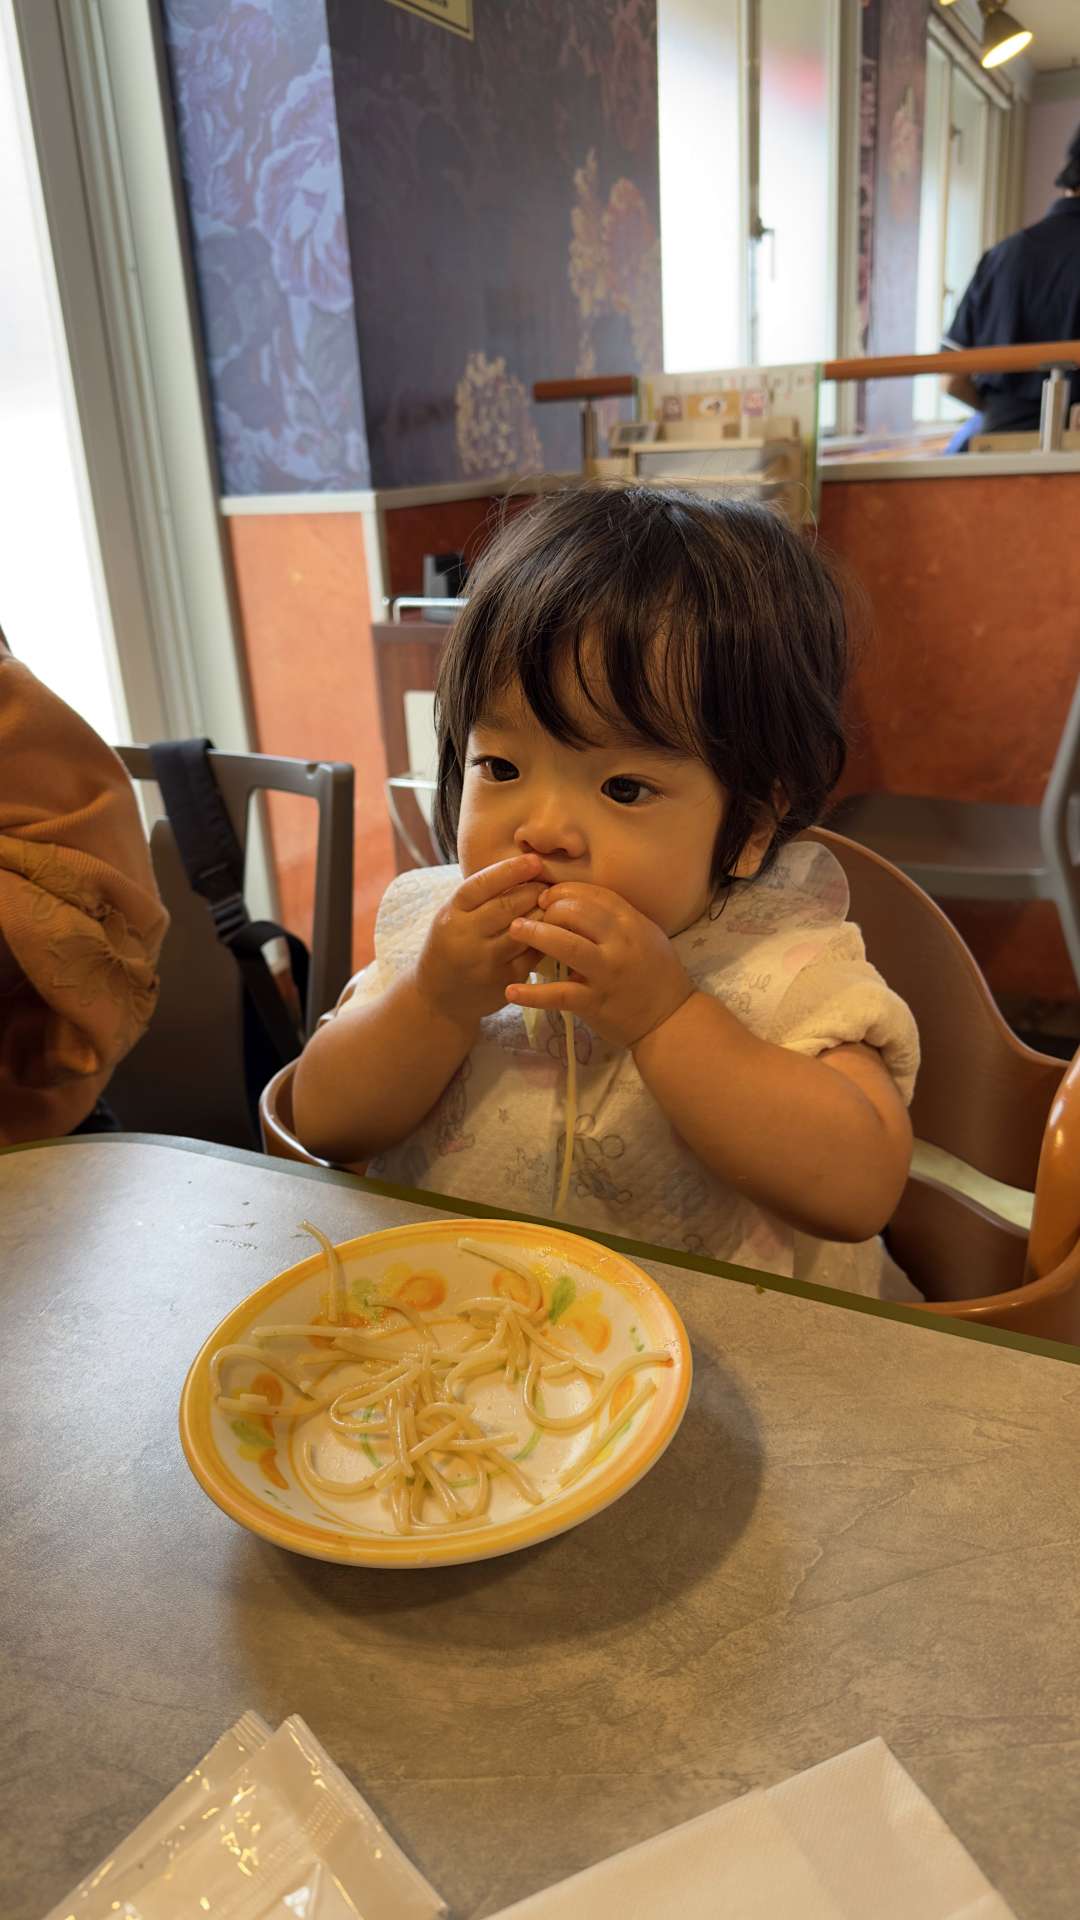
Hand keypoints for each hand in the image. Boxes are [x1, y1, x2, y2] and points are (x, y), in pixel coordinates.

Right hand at [413, 854, 545, 1029]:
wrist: (437, 998)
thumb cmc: (451, 946)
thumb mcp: (453, 917)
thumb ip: (480, 897)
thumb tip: (522, 866)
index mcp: (450, 915)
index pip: (481, 885)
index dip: (510, 870)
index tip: (534, 860)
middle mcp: (465, 938)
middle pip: (507, 906)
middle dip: (534, 890)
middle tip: (550, 882)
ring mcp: (485, 962)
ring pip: (524, 931)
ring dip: (545, 913)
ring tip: (557, 903)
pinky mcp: (504, 980)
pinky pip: (532, 954)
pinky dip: (547, 938)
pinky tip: (557, 929)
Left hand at [505, 882, 693, 1049]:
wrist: (671, 1019)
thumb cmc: (656, 974)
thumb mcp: (645, 935)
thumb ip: (615, 919)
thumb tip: (576, 901)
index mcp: (632, 923)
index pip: (594, 894)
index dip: (564, 891)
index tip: (545, 896)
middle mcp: (621, 944)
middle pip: (577, 913)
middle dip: (548, 909)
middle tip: (529, 915)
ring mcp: (608, 974)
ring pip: (567, 945)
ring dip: (536, 935)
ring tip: (514, 931)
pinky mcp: (595, 1003)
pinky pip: (560, 995)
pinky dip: (533, 995)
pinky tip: (511, 991)